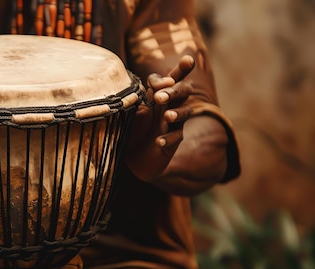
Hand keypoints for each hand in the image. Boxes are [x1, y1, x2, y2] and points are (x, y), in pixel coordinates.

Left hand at [125, 55, 194, 182]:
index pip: (174, 76)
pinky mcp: (173, 141)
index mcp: (160, 93)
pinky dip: (168, 139)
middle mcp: (170, 105)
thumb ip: (141, 96)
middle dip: (174, 91)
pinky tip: (158, 142)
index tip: (178, 66)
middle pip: (184, 91)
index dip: (182, 68)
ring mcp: (173, 123)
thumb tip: (154, 85)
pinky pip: (176, 137)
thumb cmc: (131, 127)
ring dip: (176, 113)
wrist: (129, 156)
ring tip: (166, 117)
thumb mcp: (132, 109)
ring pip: (185, 113)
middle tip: (159, 97)